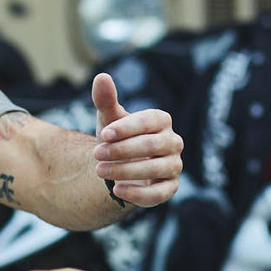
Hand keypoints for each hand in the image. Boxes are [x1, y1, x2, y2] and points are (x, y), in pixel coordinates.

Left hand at [91, 72, 182, 207]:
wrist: (117, 167)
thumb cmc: (115, 139)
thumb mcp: (108, 120)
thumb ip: (106, 100)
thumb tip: (101, 76)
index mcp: (160, 122)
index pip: (150, 121)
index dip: (127, 127)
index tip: (104, 134)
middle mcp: (172, 142)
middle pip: (152, 145)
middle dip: (122, 150)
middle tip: (96, 154)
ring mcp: (173, 166)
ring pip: (155, 169)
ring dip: (125, 170)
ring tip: (99, 171)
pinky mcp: (169, 188)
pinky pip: (160, 194)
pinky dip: (139, 194)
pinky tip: (117, 191)